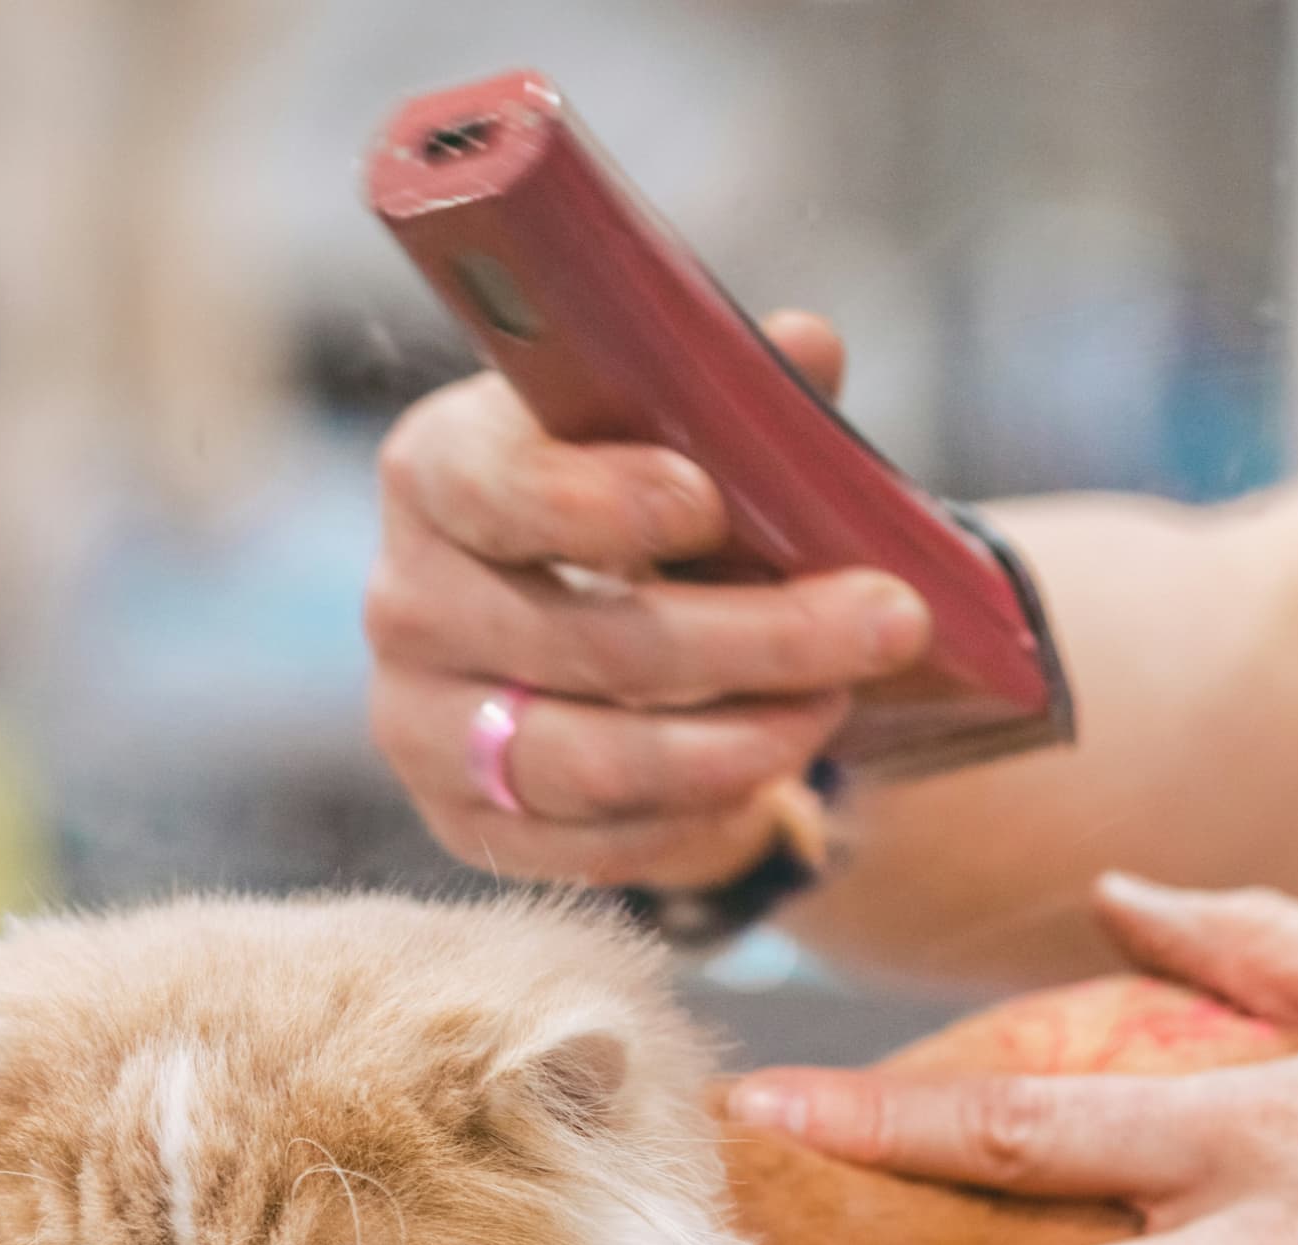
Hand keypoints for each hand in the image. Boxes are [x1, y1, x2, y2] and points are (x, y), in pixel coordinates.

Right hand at [365, 310, 933, 888]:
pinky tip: (773, 779)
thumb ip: (740, 403)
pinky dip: (697, 817)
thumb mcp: (689, 445)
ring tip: (838, 704)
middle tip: (889, 619)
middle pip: (581, 640)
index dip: (597, 500)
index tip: (708, 503)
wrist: (598, 646)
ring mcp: (424, 726)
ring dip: (738, 741)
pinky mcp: (467, 824)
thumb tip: (810, 346)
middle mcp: (409, 601)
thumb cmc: (646, 516)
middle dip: (755, 637)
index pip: (493, 488)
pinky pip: (592, 846)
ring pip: (589, 760)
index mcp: (441, 471)